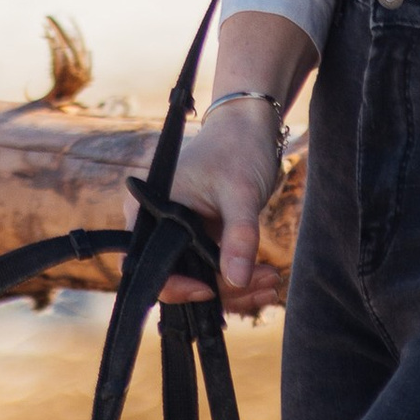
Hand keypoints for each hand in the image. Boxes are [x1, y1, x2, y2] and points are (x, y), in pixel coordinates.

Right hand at [160, 97, 287, 316]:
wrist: (250, 127)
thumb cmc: (237, 148)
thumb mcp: (241, 192)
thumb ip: (238, 235)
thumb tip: (236, 281)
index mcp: (149, 209)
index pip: (147, 266)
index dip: (174, 286)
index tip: (210, 291)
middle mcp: (157, 225)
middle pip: (179, 279)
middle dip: (221, 292)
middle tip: (263, 288)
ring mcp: (179, 234)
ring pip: (199, 279)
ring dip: (236, 289)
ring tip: (272, 282)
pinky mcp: (199, 240)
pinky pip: (213, 271)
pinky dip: (239, 279)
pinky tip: (267, 280)